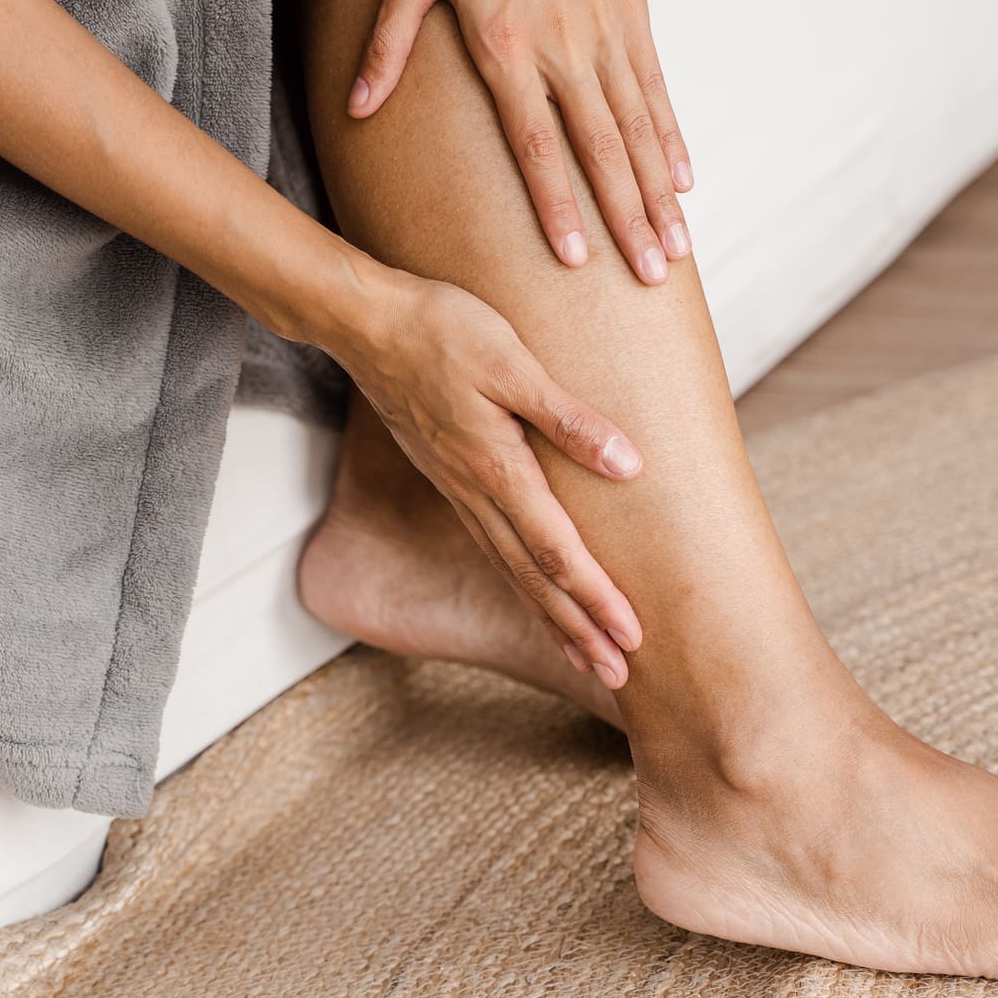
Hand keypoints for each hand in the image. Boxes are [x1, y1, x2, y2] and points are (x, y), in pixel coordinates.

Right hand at [318, 261, 644, 686]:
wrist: (366, 322)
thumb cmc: (443, 330)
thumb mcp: (513, 363)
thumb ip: (568, 419)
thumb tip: (629, 465)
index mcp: (497, 469)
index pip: (556, 552)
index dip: (595, 599)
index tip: (631, 638)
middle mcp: (476, 493)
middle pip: (534, 578)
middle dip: (578, 629)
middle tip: (617, 675)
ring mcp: (459, 489)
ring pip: (511, 569)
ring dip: (551, 615)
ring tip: (585, 654)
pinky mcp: (451, 477)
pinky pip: (492, 546)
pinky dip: (522, 581)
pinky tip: (535, 592)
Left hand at [347, 0, 692, 284]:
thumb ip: (388, 43)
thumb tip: (359, 106)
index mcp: (507, 44)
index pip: (537, 143)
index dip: (558, 206)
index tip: (577, 260)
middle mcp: (566, 46)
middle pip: (602, 150)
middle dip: (627, 219)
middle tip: (650, 277)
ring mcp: (606, 32)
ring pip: (640, 127)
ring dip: (659, 192)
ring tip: (675, 248)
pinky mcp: (632, 13)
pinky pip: (656, 89)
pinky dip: (673, 137)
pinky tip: (686, 179)